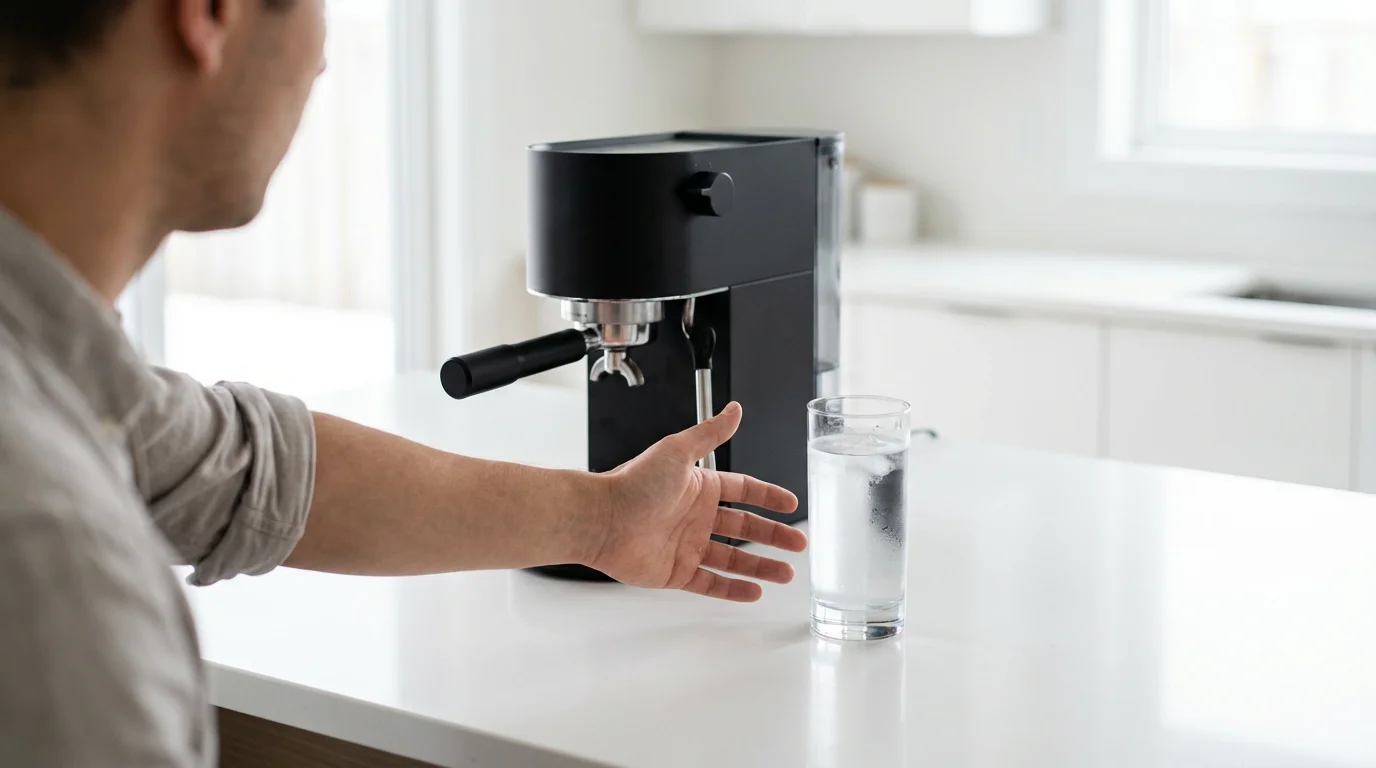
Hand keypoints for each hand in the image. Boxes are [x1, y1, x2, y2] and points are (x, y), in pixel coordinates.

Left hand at [584, 402, 806, 601]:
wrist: (601, 520)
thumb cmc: (633, 483)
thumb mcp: (677, 451)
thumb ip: (710, 433)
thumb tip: (735, 410)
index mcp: (698, 486)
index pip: (743, 491)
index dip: (768, 497)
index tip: (790, 504)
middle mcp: (695, 516)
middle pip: (744, 528)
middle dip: (773, 536)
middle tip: (799, 545)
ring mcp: (686, 545)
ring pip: (733, 559)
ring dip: (761, 566)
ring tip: (786, 574)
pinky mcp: (675, 572)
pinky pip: (710, 583)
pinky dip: (733, 589)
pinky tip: (754, 592)